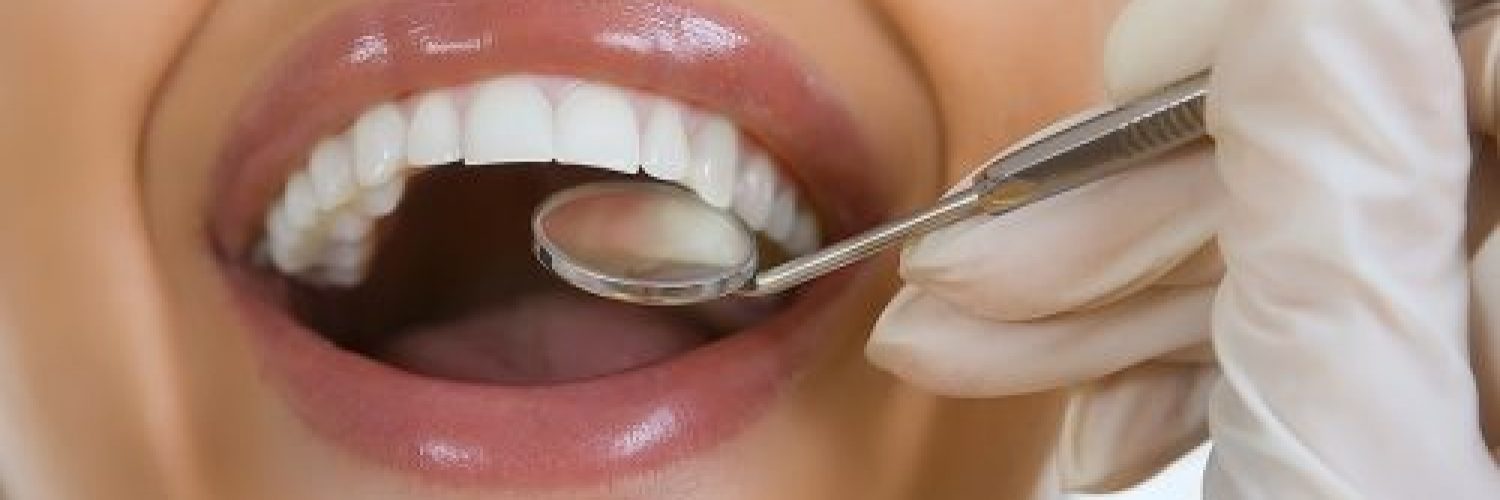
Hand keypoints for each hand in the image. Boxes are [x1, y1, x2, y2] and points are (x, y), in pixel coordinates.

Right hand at [867, 0, 1499, 495]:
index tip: (1126, 79)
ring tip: (954, 343)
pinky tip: (1074, 408)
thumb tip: (1296, 6)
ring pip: (1284, 256)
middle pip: (1346, 163)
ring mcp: (1455, 370)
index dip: (1280, 41)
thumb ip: (1333, 223)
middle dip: (1127, 210)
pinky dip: (1150, 367)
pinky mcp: (1387, 417)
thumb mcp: (1340, 465)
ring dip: (1095, 297)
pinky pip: (1276, 343)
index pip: (1464, 58)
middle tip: (973, 266)